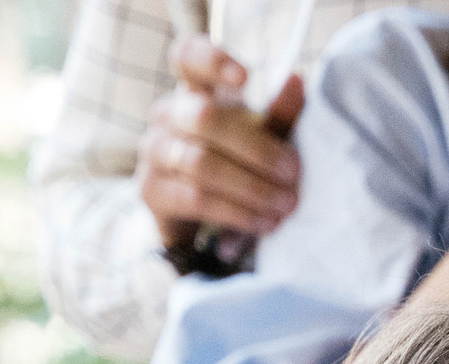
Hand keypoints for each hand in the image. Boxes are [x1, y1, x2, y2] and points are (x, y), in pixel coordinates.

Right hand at [139, 34, 305, 250]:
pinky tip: (265, 222)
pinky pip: (197, 198)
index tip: (246, 78)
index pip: (188, 57)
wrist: (202, 220)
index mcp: (195, 90)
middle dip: (257, 148)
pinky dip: (238, 212)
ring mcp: (154, 150)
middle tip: (293, 173)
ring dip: (252, 187)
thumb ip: (279, 113)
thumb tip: (297, 79)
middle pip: (204, 117)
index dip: (212, 60)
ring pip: (202, 163)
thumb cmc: (238, 164)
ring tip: (286, 204)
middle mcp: (168, 114)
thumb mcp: (264, 138)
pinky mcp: (151, 189)